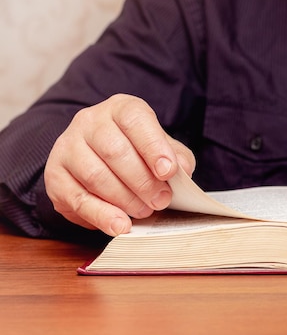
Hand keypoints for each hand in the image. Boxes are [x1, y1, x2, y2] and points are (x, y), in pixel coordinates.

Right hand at [44, 94, 195, 235]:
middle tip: (161, 200)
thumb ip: (177, 156)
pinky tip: (120, 225)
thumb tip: (182, 169)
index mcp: (120, 109)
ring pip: (95, 176)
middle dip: (143, 181)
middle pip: (114, 151)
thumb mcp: (164, 149)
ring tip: (144, 211)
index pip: (134, 120)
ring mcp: (68, 147)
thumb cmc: (140, 153)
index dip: (153, 147)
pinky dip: (102, 216)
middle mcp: (90, 122)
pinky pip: (78, 199)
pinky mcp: (56, 176)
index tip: (169, 171)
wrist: (101, 160)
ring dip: (125, 200)